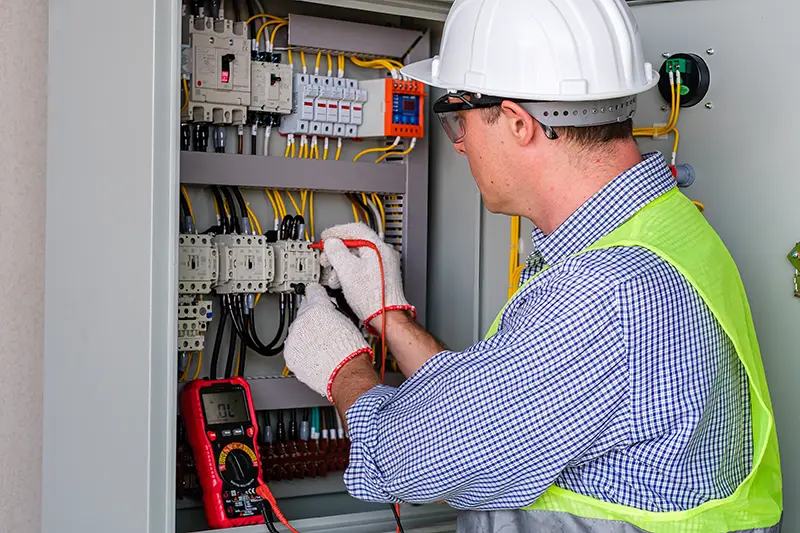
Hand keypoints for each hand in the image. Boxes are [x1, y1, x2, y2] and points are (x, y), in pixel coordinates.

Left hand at [283, 283, 372, 400]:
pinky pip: (294, 348)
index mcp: (318, 308)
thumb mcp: (348, 320)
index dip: (316, 293)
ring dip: (305, 335)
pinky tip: (314, 354)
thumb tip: (330, 309)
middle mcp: (302, 320)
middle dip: (312, 318)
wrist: (344, 372)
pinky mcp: (290, 354)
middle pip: (303, 312)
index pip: (313, 291)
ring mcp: (294, 338)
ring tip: (321, 346)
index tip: (315, 294)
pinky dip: (301, 350)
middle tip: (324, 329)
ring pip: (297, 331)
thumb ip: (333, 311)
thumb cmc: (351, 350)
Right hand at [319, 223, 414, 328]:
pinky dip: (351, 272)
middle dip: (337, 251)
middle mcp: (384, 253)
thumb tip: (332, 242)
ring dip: (342, 264)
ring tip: (334, 276)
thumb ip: (336, 251)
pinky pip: (364, 267)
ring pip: (358, 257)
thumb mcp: (346, 270)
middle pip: (356, 244)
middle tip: (326, 257)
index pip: (356, 229)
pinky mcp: (382, 276)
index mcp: (378, 247)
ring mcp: (385, 265)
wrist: (385, 317)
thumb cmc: (372, 297)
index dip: (337, 232)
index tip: (326, 237)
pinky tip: (343, 282)